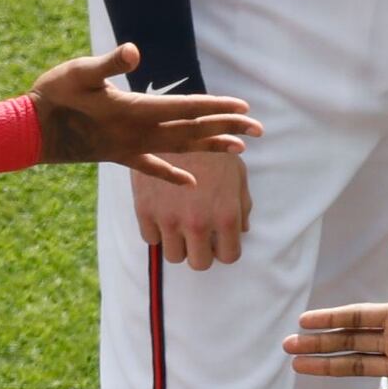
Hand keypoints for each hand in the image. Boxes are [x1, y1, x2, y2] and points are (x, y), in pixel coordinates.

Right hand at [28, 43, 262, 186]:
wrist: (30, 132)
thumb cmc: (53, 96)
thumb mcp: (80, 71)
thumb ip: (110, 63)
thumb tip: (134, 52)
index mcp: (136, 110)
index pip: (187, 108)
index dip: (217, 107)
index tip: (244, 108)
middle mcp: (140, 133)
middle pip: (193, 130)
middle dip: (227, 128)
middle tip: (259, 129)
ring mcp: (131, 148)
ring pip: (181, 149)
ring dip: (211, 147)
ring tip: (240, 149)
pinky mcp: (119, 157)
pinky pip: (153, 167)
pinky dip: (174, 173)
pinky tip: (191, 181)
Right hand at [131, 140, 251, 269]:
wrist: (176, 124)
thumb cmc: (212, 149)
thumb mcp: (238, 174)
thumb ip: (242, 206)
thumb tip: (242, 230)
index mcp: (225, 216)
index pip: (229, 256)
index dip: (226, 250)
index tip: (221, 242)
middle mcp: (198, 224)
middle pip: (199, 264)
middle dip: (202, 252)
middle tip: (200, 238)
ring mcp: (169, 220)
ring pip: (173, 256)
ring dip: (179, 244)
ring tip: (181, 226)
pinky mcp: (145, 211)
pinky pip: (151, 239)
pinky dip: (158, 231)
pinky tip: (164, 215)